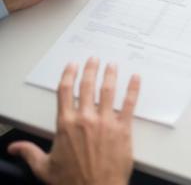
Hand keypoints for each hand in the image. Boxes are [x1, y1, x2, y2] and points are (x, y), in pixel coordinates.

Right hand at [8, 58, 140, 184]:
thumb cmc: (71, 182)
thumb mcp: (44, 167)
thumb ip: (29, 153)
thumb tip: (14, 148)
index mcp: (65, 125)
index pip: (65, 92)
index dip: (68, 75)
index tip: (72, 65)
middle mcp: (85, 119)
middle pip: (87, 86)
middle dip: (91, 70)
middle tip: (94, 59)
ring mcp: (105, 122)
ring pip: (108, 91)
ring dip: (110, 75)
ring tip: (112, 64)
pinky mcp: (123, 129)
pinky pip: (129, 104)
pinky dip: (133, 89)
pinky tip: (135, 78)